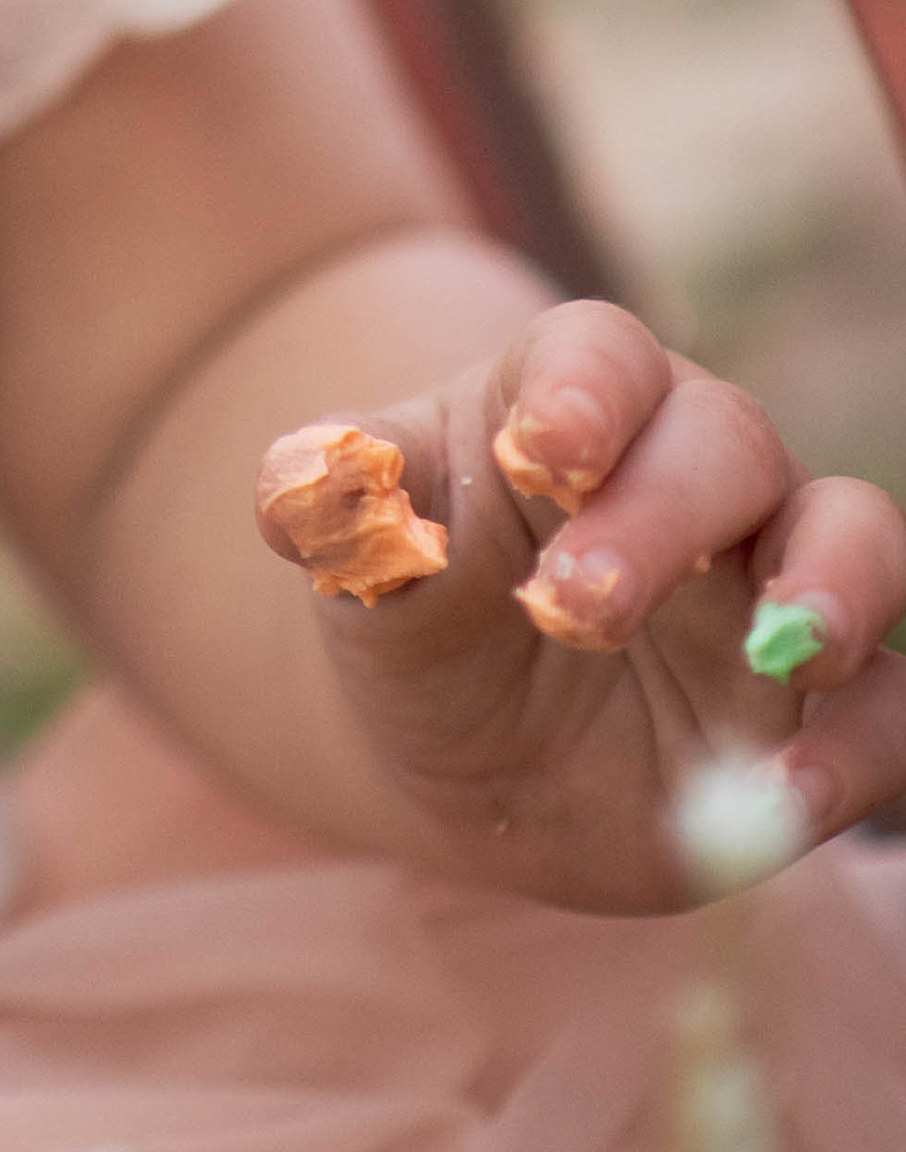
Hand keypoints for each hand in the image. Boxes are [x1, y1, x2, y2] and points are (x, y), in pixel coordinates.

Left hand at [256, 298, 905, 905]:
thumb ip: (347, 519)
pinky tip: (785, 797)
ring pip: (854, 534)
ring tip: (788, 646)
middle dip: (659, 517)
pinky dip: (860, 744)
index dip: (581, 392)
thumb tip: (305, 488)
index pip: (601, 353)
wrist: (461, 746)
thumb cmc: (414, 609)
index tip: (536, 450)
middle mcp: (690, 473)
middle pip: (724, 441)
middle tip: (573, 609)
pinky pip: (889, 708)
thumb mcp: (362, 569)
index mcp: (570, 407)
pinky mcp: (817, 708)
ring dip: (836, 584)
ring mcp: (767, 585)